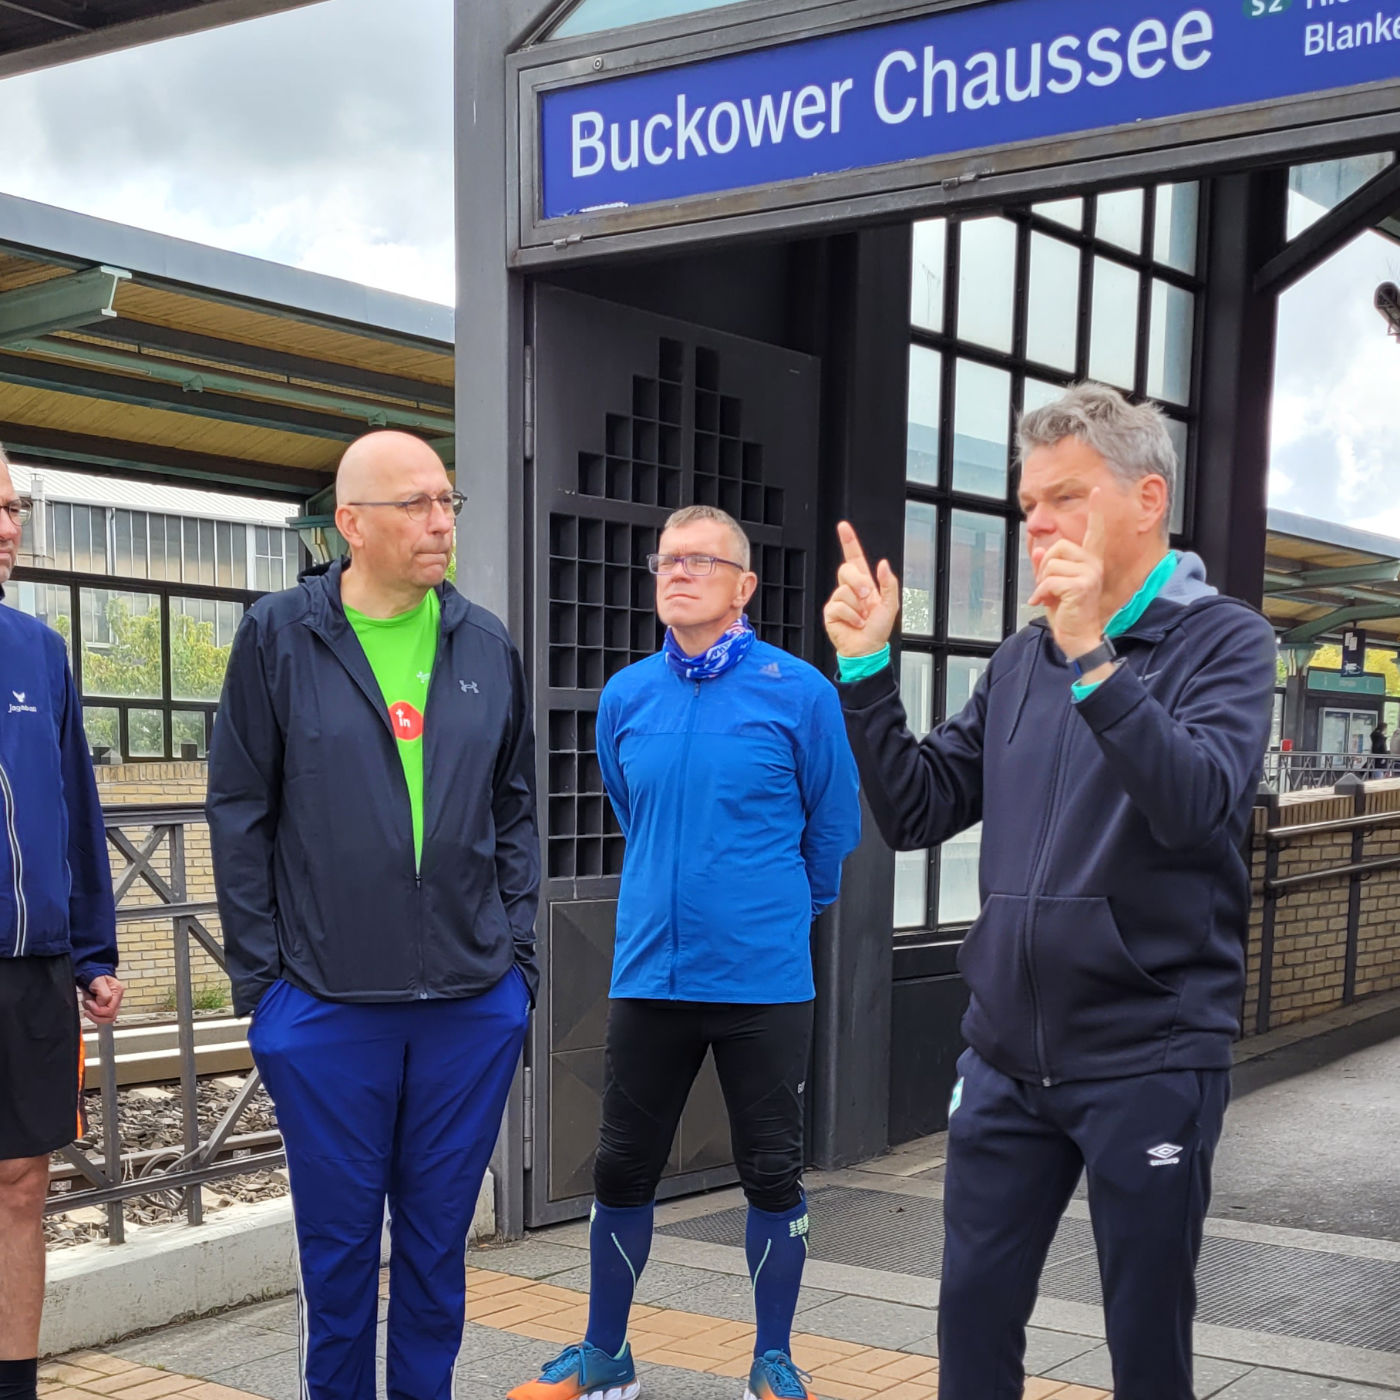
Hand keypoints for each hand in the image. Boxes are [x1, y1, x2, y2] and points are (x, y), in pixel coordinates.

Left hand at [81, 975, 124, 1025]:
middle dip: (96, 1016)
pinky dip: (91, 1013)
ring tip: (88, 1004)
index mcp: (118, 992)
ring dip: (93, 1014)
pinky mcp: (105, 1007)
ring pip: (104, 1019)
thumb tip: (103, 1004)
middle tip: (88, 1010)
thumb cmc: (95, 977)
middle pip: (110, 1018)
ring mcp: (111, 1004)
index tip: (90, 1003)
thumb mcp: (99, 982)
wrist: (91, 976)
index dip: (98, 1010)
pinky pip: (99, 1017)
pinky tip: (89, 1005)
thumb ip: (104, 994)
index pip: (110, 1011)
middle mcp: (116, 1000)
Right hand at [824, 522, 901, 657]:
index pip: (855, 558)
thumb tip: (883, 564)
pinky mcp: (830, 612)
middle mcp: (850, 589)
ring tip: (862, 618)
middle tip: (867, 598)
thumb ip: (889, 583)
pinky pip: (839, 606)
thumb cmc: (878, 630)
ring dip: (858, 607)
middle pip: (846, 569)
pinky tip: (854, 623)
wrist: (867, 649)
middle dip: (858, 582)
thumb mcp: (891, 605)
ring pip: (844, 590)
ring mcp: (839, 600)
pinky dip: (851, 616)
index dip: (849, 542)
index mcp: (865, 584)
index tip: (843, 527)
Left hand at [1028, 491, 1107, 661]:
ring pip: (1050, 565)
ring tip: (1051, 598)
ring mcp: (1090, 574)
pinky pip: (1049, 581)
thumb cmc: (1068, 614)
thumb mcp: (1052, 586)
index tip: (1098, 490)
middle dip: (1044, 568)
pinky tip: (1044, 604)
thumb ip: (1046, 567)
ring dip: (1042, 584)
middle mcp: (1093, 564)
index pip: (1095, 532)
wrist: (1078, 638)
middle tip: (1048, 588)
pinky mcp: (1082, 585)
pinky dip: (1041, 593)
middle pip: (1057, 548)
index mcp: (1089, 562)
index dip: (1097, 511)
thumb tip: (1039, 549)